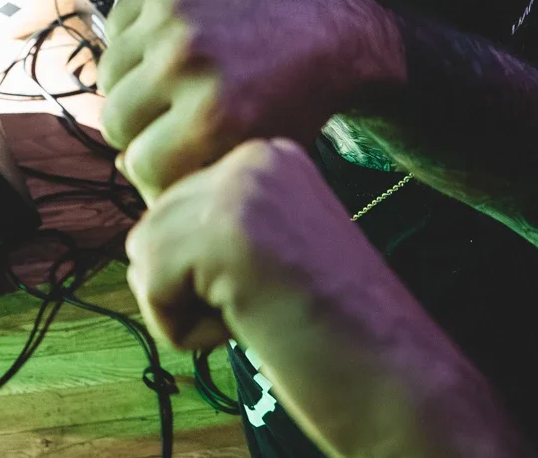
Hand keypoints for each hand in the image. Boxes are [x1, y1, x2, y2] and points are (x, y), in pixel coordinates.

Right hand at [101, 0, 405, 197]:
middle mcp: (187, 63)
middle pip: (114, 121)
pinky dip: (132, 45)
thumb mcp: (250, 154)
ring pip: (107, 75)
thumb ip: (188, 174)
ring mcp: (174, 18)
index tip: (176, 165)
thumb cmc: (289, 105)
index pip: (139, 164)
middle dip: (138, 133)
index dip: (156, 173)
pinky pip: (115, 29)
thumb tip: (122, 164)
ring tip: (164, 91)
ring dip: (131, 87)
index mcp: (214, 116)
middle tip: (166, 127)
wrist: (325, 32)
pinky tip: (163, 55)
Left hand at [125, 137, 366, 352]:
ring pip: (144, 255)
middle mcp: (254, 156)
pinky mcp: (224, 234)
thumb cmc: (330, 331)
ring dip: (190, 308)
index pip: (173, 206)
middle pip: (151, 226)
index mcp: (270, 154)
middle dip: (193, 287)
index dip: (208, 270)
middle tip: (270, 304)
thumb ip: (212, 224)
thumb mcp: (267, 250)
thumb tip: (136, 236)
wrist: (401, 382)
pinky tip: (255, 324)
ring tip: (263, 312)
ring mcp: (240, 190)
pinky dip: (188, 330)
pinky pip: (151, 288)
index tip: (277, 284)